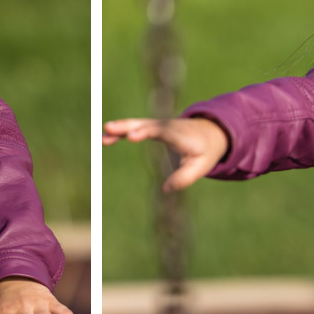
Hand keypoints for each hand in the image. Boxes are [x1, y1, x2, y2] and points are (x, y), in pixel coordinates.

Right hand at [102, 116, 228, 191]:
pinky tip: (105, 137)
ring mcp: (159, 125)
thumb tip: (166, 190)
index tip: (133, 136)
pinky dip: (121, 132)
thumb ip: (184, 178)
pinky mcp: (152, 127)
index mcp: (181, 135)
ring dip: (120, 129)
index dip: (147, 132)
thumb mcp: (201, 167)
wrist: (210, 132)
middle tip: (109, 128)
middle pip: (146, 124)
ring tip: (103, 135)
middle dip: (128, 127)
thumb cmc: (205, 151)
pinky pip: (135, 128)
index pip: (162, 132)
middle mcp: (168, 126)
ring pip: (137, 124)